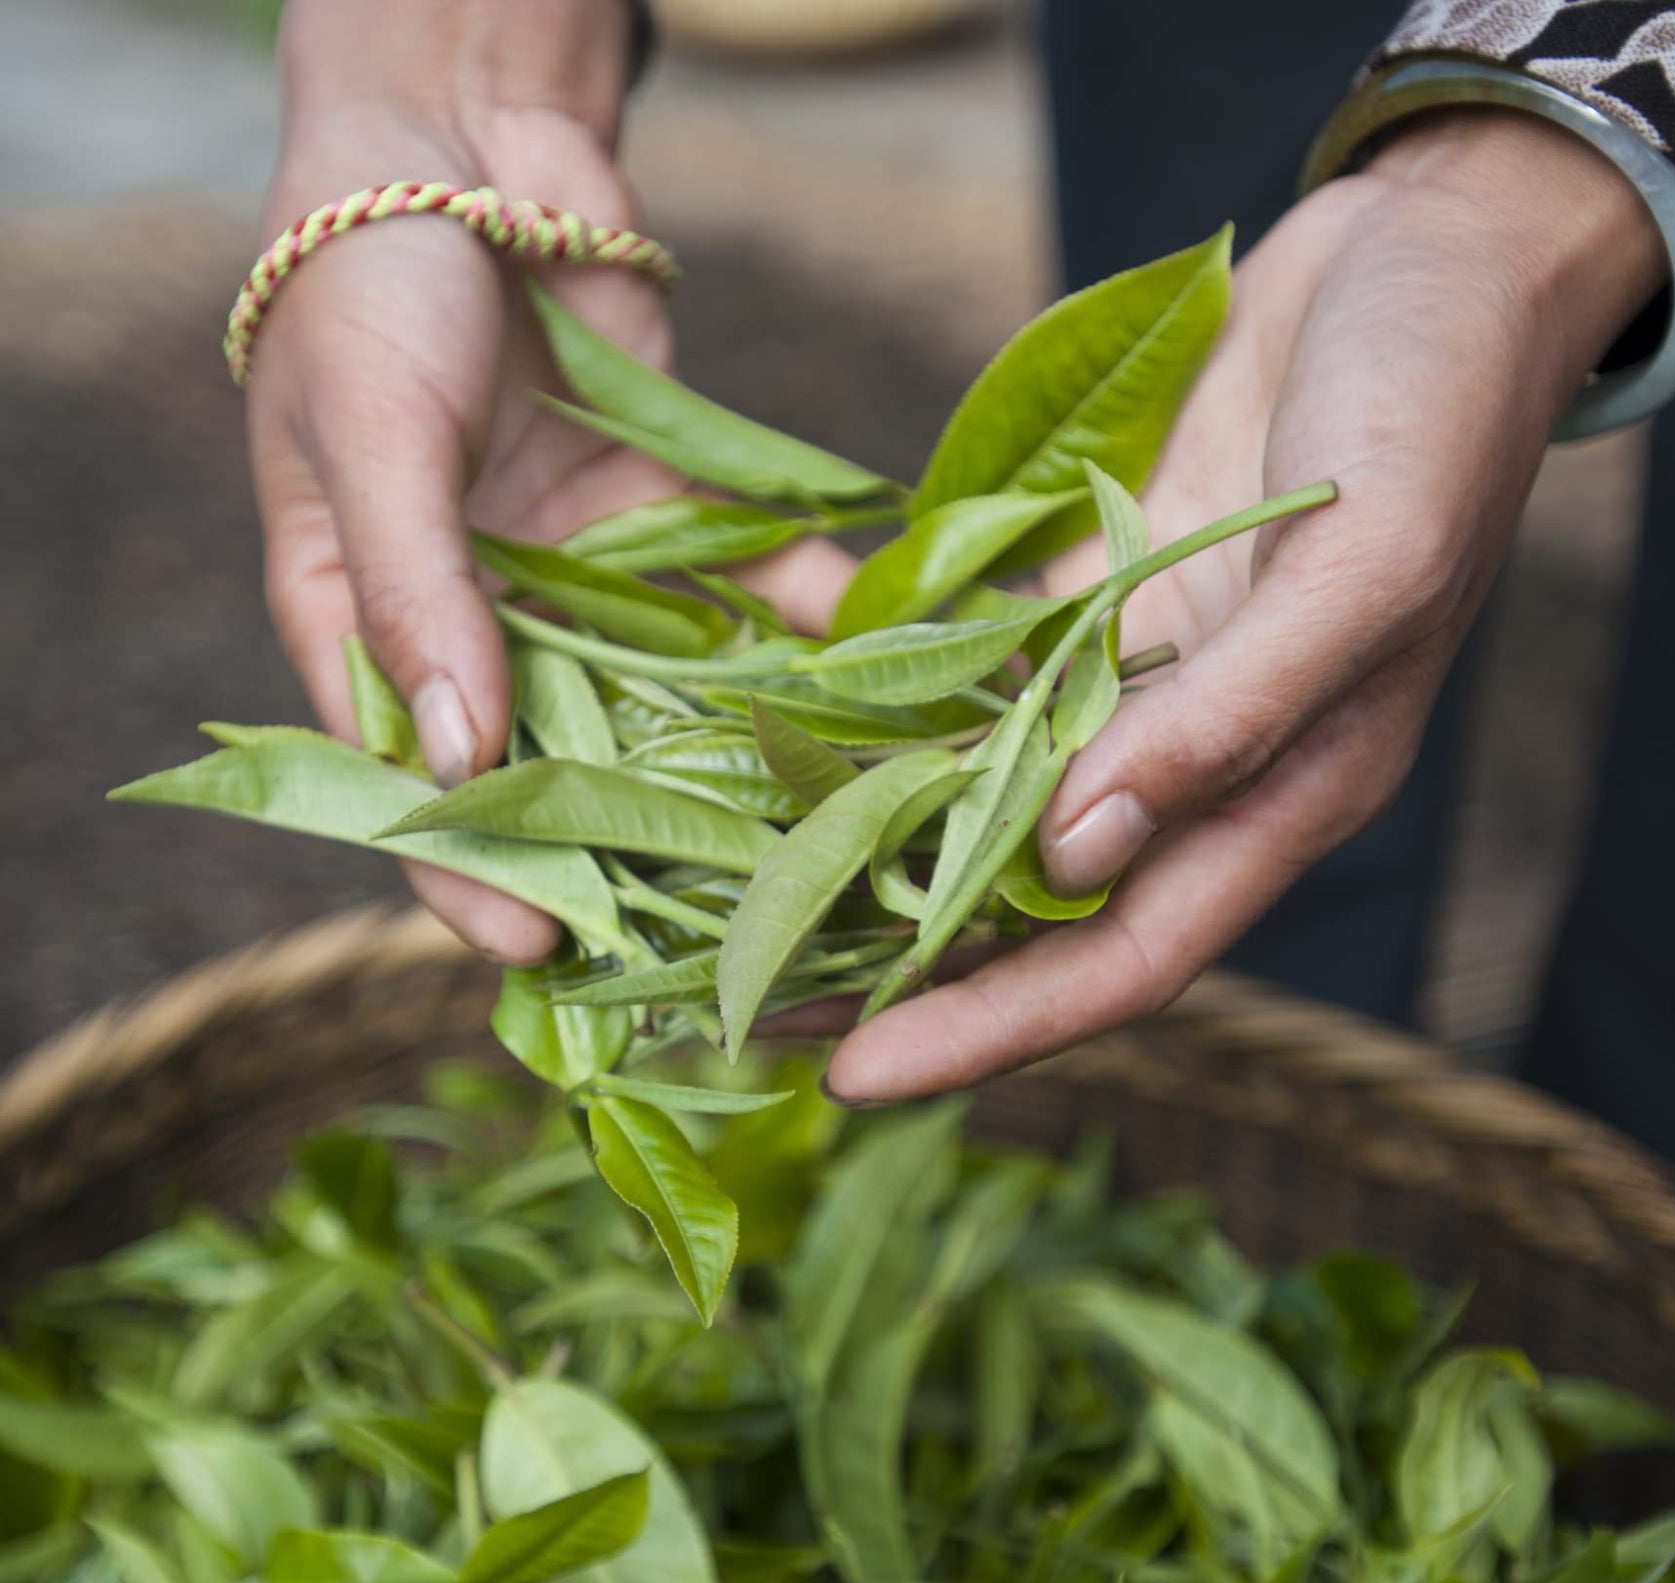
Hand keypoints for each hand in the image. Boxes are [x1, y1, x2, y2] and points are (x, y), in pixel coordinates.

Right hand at [250, 0, 844, 961]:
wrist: (467, 150)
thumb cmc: (370, 291)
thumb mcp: (368, 441)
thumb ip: (409, 595)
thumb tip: (459, 756)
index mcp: (377, 637)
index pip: (422, 793)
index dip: (476, 877)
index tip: (541, 952)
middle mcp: (493, 636)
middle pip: (570, 776)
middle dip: (648, 858)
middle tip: (735, 937)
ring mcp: (594, 589)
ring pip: (684, 708)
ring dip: (762, 769)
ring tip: (849, 841)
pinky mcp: (681, 529)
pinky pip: (762, 596)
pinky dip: (832, 633)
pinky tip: (919, 682)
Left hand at [826, 108, 1666, 1101]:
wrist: (1435, 250)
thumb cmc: (1439, 409)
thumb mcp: (1365, 568)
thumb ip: (1231, 717)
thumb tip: (1077, 852)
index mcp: (1283, 794)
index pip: (1124, 959)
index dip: (996, 1026)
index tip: (858, 1076)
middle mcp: (1195, 764)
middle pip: (1031, 908)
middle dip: (897, 968)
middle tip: (749, 1010)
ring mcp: (1134, 683)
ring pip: (982, 796)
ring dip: (867, 841)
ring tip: (729, 880)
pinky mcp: (1092, 600)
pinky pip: (969, 668)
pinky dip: (882, 687)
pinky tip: (778, 696)